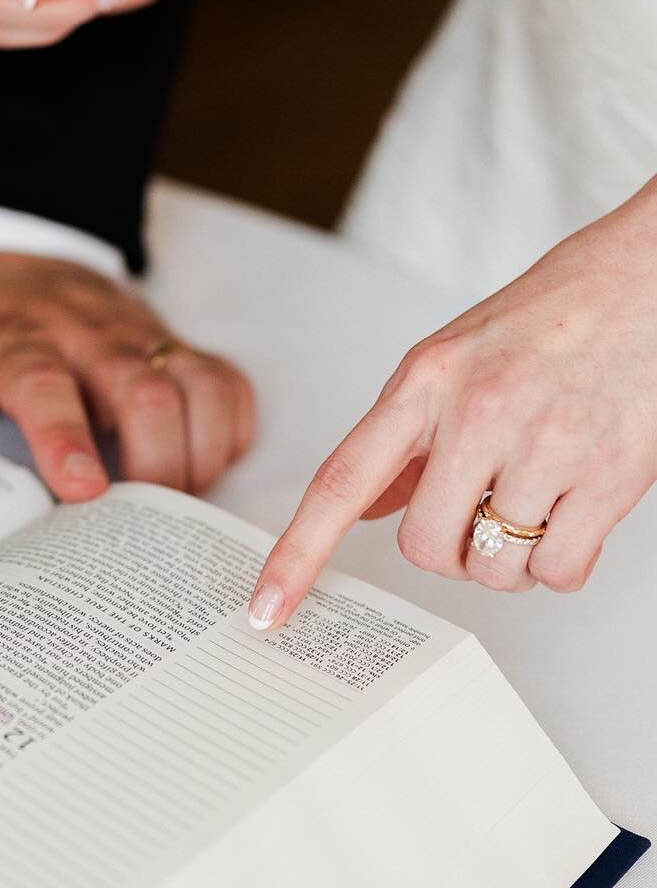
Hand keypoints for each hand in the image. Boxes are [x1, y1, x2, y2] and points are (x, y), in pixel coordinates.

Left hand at [0, 252, 254, 500]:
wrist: (11, 253)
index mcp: (18, 338)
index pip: (45, 384)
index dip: (66, 438)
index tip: (83, 491)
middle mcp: (88, 335)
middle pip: (144, 391)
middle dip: (154, 463)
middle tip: (138, 522)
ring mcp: (140, 337)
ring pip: (197, 386)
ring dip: (198, 453)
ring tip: (174, 506)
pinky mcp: (174, 345)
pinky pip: (226, 383)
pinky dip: (230, 430)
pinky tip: (205, 466)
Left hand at [248, 179, 656, 629]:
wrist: (644, 281)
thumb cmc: (552, 313)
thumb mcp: (454, 357)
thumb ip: (406, 434)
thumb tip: (365, 504)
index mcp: (425, 381)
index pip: (341, 482)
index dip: (297, 554)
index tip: (267, 606)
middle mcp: (477, 413)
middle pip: (425, 547)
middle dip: (449, 548)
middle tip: (477, 512)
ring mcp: (545, 447)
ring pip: (494, 568)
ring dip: (510, 557)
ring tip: (534, 498)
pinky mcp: (609, 478)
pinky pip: (558, 571)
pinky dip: (561, 562)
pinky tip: (571, 511)